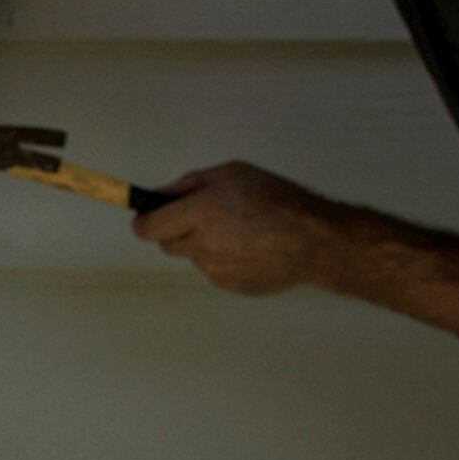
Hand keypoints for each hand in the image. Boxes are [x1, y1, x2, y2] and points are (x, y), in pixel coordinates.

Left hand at [135, 163, 335, 295]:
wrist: (314, 240)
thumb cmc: (278, 200)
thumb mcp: (233, 174)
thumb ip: (191, 184)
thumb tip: (161, 195)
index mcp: (200, 213)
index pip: (149, 228)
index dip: (143, 222)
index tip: (144, 218)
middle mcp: (201, 245)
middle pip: (167, 244)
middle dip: (176, 231)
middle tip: (204, 218)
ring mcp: (214, 270)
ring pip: (194, 257)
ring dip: (204, 245)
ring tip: (239, 232)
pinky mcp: (229, 286)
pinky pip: (215, 271)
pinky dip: (224, 260)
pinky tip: (250, 249)